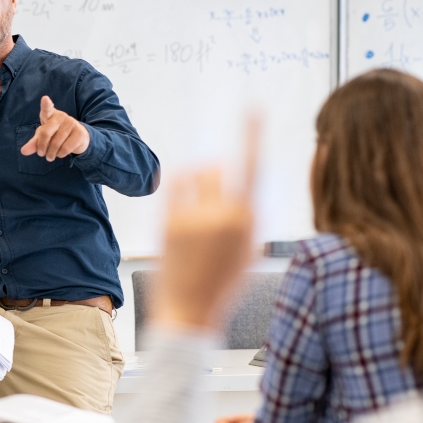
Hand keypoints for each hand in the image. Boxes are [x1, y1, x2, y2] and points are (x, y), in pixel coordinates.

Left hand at [19, 95, 89, 160]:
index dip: (46, 104)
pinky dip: (60, 155)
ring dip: (51, 154)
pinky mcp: (79, 133)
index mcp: (50, 114)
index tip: (45, 99)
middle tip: (41, 154)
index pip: (47, 108)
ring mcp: (72, 123)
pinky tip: (60, 153)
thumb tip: (24, 151)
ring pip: (55, 144)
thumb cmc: (56, 134)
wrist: (78, 138)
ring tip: (50, 155)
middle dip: (41, 147)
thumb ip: (34, 143)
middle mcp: (61, 116)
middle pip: (46, 133)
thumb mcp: (43, 137)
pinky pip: (65, 149)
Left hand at [156, 119, 258, 329]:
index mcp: (248, 222)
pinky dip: (180, 182)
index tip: (253, 109)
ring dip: (199, 176)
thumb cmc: (223, 285)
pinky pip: (173, 184)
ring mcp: (193, 218)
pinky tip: (183, 193)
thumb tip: (246, 187)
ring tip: (199, 199)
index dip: (253, 135)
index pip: (254, 168)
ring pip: (196, 173)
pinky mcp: (168, 222)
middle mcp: (222, 216)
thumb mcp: (249, 253)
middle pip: (219, 168)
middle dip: (218, 172)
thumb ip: (250, 217)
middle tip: (215, 189)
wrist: (189, 313)